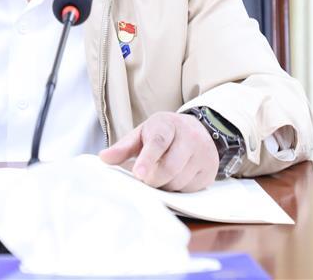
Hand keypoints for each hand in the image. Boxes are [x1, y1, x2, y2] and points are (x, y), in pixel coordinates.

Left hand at [98, 111, 218, 191]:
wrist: (196, 129)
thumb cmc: (162, 133)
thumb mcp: (141, 134)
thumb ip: (123, 147)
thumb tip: (103, 158)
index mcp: (167, 124)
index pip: (158, 142)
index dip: (147, 159)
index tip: (137, 173)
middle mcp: (189, 136)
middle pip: (169, 167)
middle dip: (152, 178)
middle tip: (145, 176)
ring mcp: (203, 152)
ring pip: (179, 181)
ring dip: (165, 185)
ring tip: (160, 174)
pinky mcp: (210, 169)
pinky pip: (190, 189)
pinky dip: (178, 188)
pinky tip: (176, 177)